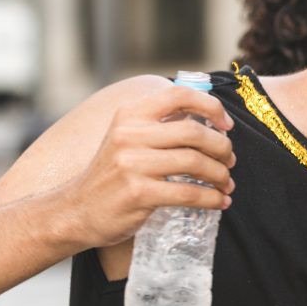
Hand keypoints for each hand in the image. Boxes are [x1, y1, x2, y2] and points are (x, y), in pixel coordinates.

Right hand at [62, 85, 235, 248]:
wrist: (76, 211)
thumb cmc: (113, 174)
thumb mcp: (128, 138)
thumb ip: (160, 126)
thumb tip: (211, 121)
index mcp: (130, 114)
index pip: (179, 95)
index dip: (211, 106)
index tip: (226, 125)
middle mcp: (130, 134)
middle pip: (194, 131)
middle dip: (222, 147)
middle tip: (230, 160)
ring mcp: (132, 164)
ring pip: (194, 162)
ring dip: (220, 174)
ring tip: (226, 183)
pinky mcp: (138, 193)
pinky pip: (188, 192)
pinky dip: (211, 197)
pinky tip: (219, 201)